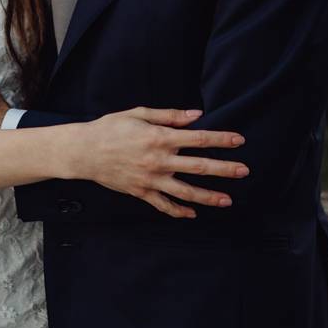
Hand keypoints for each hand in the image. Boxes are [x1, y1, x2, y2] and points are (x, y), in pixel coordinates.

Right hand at [70, 108, 249, 218]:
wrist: (84, 151)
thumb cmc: (110, 128)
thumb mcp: (138, 114)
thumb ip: (169, 116)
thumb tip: (196, 115)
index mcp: (159, 138)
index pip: (198, 139)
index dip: (221, 139)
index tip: (239, 141)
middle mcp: (159, 160)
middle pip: (199, 166)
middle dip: (224, 169)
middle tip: (244, 171)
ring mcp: (150, 179)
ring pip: (185, 191)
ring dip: (208, 196)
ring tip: (227, 200)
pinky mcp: (141, 192)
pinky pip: (163, 205)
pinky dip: (179, 211)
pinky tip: (193, 213)